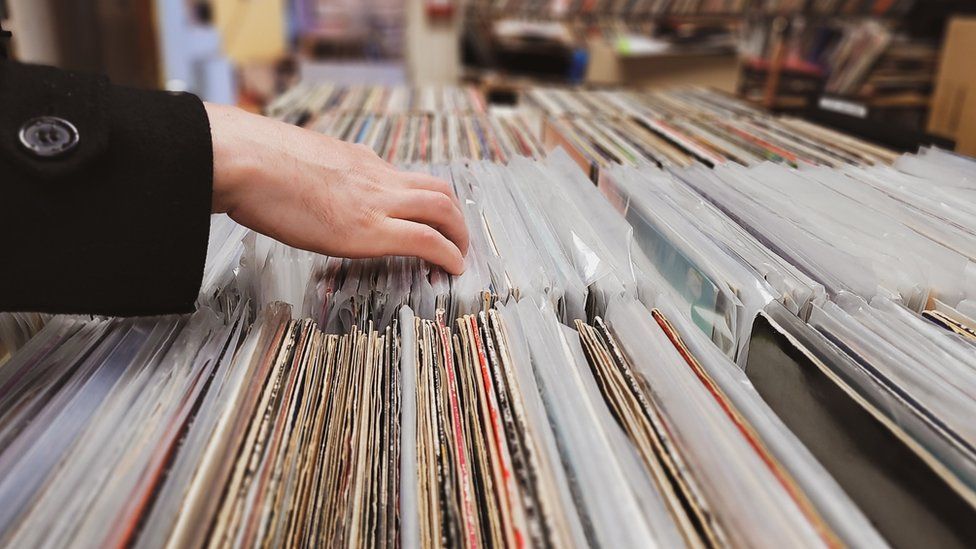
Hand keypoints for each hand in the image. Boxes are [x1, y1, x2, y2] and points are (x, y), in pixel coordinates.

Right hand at [206, 103, 468, 273]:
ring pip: (442, 209)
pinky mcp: (370, 229)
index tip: (425, 216)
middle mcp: (374, 176)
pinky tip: (452, 268)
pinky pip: (426, 239)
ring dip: (459, 235)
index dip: (423, 198)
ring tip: (459, 256)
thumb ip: (314, 174)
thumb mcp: (294, 160)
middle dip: (455, 216)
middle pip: (437, 189)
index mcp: (356, 160)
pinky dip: (448, 254)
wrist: (243, 160)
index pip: (403, 176)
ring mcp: (375, 200)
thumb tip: (303, 187)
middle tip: (457, 238)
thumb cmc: (252, 162)